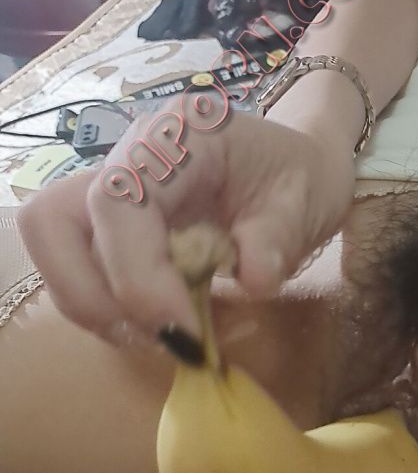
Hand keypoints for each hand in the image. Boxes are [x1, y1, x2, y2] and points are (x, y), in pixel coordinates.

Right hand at [18, 107, 355, 345]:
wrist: (298, 169)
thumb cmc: (301, 178)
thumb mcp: (308, 202)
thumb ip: (278, 240)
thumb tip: (252, 281)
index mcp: (178, 136)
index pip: (119, 201)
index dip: (138, 277)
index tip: (183, 333)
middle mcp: (130, 155)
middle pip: (54, 221)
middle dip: (94, 294)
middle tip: (161, 336)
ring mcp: (115, 188)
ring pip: (56, 248)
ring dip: (97, 307)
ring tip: (165, 335)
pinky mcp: (112, 225)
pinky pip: (82, 268)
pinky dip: (112, 308)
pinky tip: (163, 322)